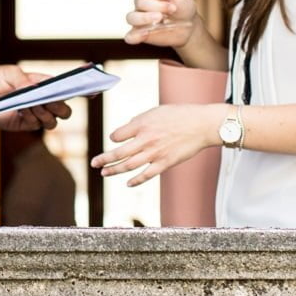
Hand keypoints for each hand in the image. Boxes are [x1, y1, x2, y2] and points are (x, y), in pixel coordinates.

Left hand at [0, 64, 71, 130]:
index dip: (76, 90)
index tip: (89, 90)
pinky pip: (35, 125)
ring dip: (46, 113)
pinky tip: (24, 109)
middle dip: (61, 106)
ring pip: (52, 121)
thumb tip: (35, 90)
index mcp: (41, 84)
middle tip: (51, 101)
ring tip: (33, 105)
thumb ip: (24, 81)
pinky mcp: (22, 124)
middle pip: (63, 109)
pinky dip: (33, 117)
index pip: (63, 89)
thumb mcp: (9, 73)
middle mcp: (40, 100)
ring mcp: (32, 114)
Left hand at [91, 103, 227, 186]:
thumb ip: (140, 120)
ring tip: (104, 173)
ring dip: (114, 170)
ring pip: (129, 165)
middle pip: (119, 152)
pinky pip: (146, 175)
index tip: (114, 140)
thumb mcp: (156, 111)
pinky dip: (136, 180)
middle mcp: (145, 139)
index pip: (118, 135)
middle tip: (94, 163)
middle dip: (104, 159)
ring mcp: (155, 153)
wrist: (201, 125)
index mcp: (142, 124)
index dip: (114, 138)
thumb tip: (127, 129)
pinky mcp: (165, 163)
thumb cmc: (180, 115)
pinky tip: (128, 183)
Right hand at [124, 0, 198, 47]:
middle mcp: (142, 3)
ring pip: (132, 17)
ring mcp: (139, 19)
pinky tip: (144, 35)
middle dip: (157, 5)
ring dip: (146, 18)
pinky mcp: (140, 34)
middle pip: (139, 1)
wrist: (189, 28)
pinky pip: (130, 36)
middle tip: (172, 9)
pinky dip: (134, 36)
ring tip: (161, 19)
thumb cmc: (184, 8)